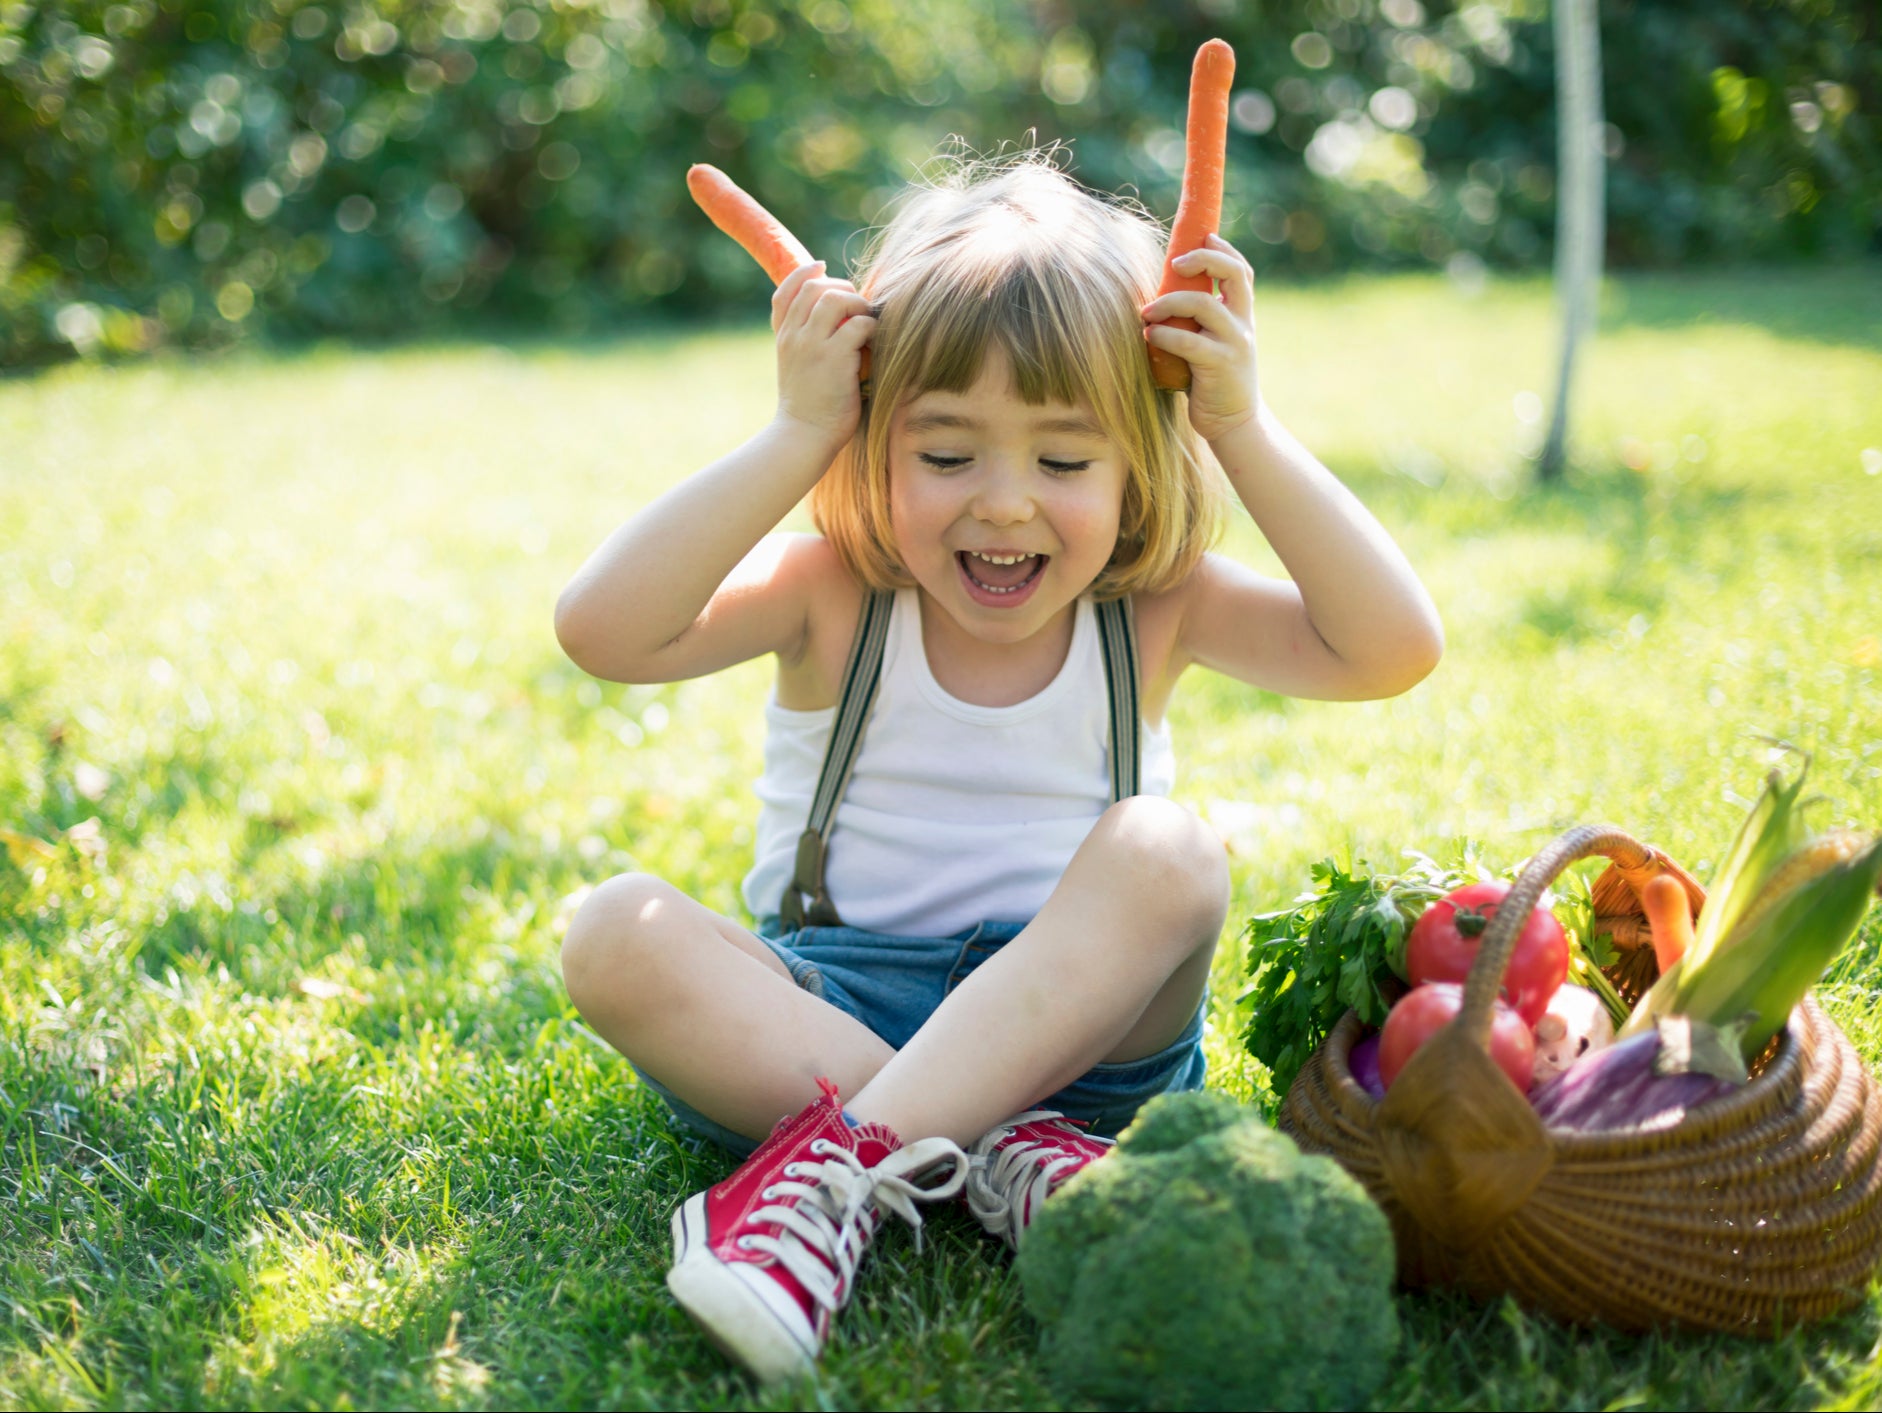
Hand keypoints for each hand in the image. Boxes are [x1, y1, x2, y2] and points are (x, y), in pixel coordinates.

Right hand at [771, 261, 875, 448]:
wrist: (803, 436)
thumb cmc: (809, 407)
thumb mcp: (797, 369)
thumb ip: (807, 343)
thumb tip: (838, 321)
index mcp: (783, 338)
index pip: (785, 291)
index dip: (803, 273)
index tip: (821, 267)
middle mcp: (794, 336)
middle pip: (814, 287)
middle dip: (841, 287)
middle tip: (858, 304)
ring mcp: (812, 345)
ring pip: (836, 298)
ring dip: (859, 304)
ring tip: (868, 321)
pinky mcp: (834, 358)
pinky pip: (858, 325)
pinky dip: (872, 327)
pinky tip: (875, 343)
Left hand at [1141, 234, 1259, 443]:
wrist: (1234, 423)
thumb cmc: (1213, 381)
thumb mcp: (1212, 343)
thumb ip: (1198, 321)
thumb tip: (1161, 296)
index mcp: (1242, 315)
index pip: (1241, 270)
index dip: (1223, 248)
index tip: (1202, 235)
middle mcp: (1243, 324)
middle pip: (1233, 274)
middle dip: (1203, 259)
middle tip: (1174, 265)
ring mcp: (1235, 343)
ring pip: (1204, 305)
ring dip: (1168, 303)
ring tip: (1147, 314)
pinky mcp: (1220, 366)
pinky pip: (1190, 342)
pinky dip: (1165, 336)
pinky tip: (1150, 337)